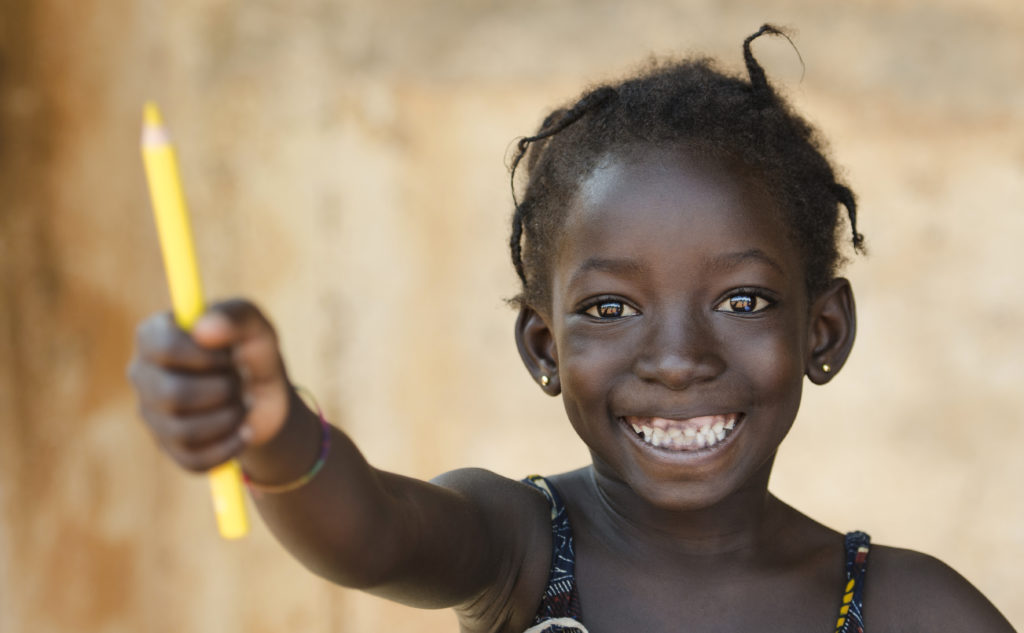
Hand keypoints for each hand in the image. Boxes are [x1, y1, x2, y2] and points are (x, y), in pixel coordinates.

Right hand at [128, 299, 290, 471]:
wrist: (266, 396)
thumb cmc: (252, 352)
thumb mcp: (256, 327)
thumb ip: (236, 316)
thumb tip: (201, 328)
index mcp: (154, 335)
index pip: (163, 347)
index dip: (206, 356)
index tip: (230, 355)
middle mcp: (143, 374)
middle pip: (172, 395)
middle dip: (222, 391)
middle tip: (239, 382)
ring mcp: (151, 413)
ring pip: (183, 430)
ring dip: (229, 418)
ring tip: (242, 405)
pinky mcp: (168, 446)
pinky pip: (194, 460)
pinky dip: (229, 447)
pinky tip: (243, 432)